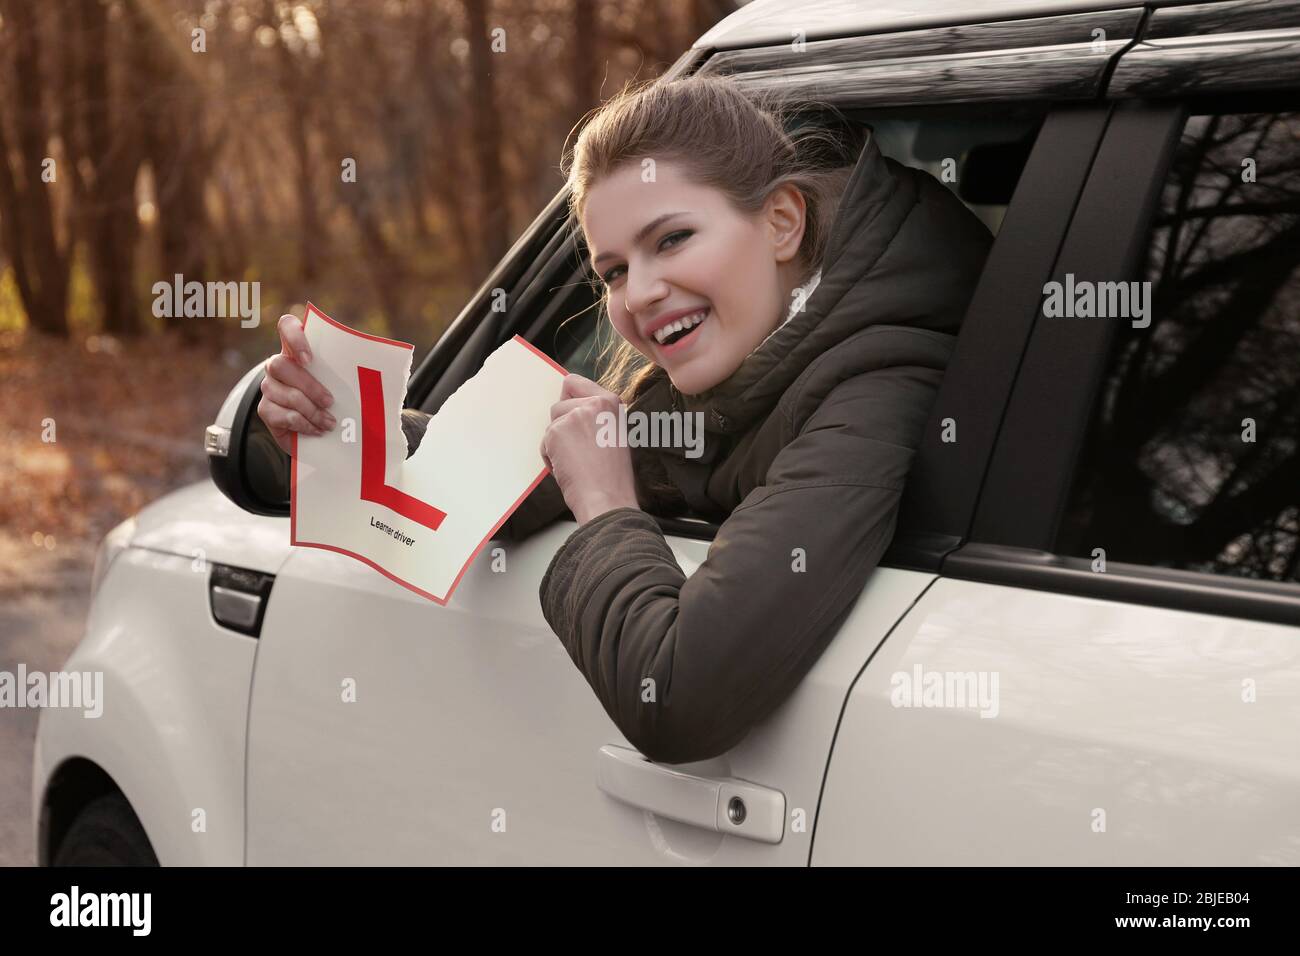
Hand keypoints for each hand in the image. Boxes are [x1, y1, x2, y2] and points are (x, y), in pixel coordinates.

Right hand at [257, 313, 337, 455]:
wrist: (318, 429)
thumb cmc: (334, 399)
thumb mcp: (343, 381)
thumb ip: (350, 369)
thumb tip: (385, 365)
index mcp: (297, 350)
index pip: (286, 326)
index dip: (294, 337)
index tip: (309, 358)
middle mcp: (278, 365)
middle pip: (280, 365)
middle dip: (308, 385)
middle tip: (330, 401)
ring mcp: (269, 387)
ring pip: (283, 393)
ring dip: (310, 410)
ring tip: (329, 423)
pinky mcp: (265, 410)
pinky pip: (280, 415)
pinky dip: (303, 424)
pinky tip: (317, 430)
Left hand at [541, 374, 639, 524]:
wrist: (608, 499)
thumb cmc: (613, 476)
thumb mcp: (614, 434)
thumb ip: (596, 416)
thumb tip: (569, 407)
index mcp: (611, 402)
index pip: (574, 382)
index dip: (569, 401)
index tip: (574, 420)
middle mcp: (594, 403)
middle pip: (559, 404)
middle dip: (563, 427)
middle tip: (582, 450)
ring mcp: (574, 416)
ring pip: (551, 424)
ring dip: (557, 443)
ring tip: (577, 461)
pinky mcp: (557, 432)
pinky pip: (544, 442)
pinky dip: (551, 457)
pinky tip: (569, 469)